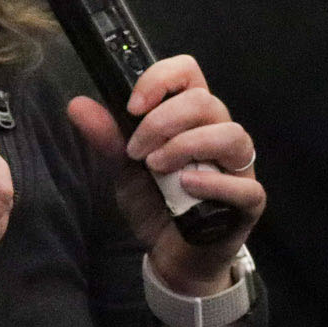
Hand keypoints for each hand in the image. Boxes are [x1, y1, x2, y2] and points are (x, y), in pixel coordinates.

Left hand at [66, 54, 263, 294]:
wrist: (170, 253)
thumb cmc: (156, 203)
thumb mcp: (124, 169)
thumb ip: (107, 138)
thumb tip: (78, 105)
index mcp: (191, 117)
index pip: (188, 72)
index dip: (161, 79)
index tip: (132, 106)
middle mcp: (219, 133)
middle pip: (205, 101)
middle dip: (162, 121)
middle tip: (136, 151)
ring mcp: (239, 167)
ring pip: (231, 134)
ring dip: (187, 146)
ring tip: (156, 167)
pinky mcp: (249, 202)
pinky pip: (244, 186)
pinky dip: (214, 183)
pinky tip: (186, 186)